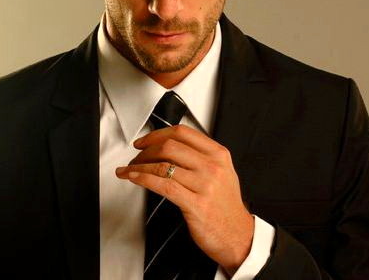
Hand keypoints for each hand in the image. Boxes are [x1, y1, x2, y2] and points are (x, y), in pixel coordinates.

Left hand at [115, 125, 253, 274]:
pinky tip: (134, 178)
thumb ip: (201, 157)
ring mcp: (205, 185)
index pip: (182, 133)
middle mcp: (212, 166)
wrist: (239, 236)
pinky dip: (143, 178)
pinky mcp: (195, 204)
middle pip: (170, 146)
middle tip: (135, 157)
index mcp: (218, 154)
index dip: (157, 134)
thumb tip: (168, 146)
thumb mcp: (222, 172)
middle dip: (145, 150)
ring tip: (129, 170)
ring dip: (139, 166)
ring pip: (163, 165)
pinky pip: (163, 185)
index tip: (144, 141)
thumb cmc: (226, 206)